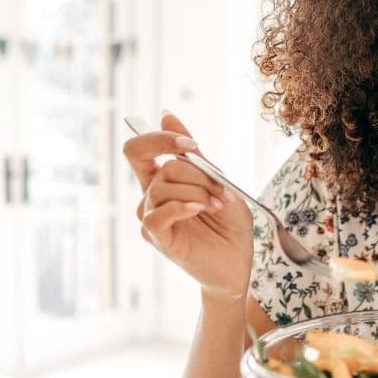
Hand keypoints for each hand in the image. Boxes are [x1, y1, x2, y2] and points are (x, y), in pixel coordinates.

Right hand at [122, 111, 253, 299]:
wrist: (239, 263)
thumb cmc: (229, 224)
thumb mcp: (217, 180)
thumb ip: (192, 154)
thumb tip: (165, 115)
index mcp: (162, 179)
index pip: (138, 149)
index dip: (160, 139)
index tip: (192, 146)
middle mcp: (151, 196)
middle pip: (159, 166)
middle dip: (197, 172)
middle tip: (222, 189)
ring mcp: (151, 217)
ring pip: (163, 187)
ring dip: (198, 192)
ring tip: (218, 205)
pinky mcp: (157, 238)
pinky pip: (156, 215)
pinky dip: (180, 206)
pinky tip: (199, 209)